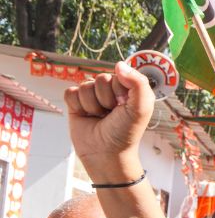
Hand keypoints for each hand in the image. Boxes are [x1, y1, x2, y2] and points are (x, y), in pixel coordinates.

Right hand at [64, 61, 154, 176]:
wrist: (106, 153)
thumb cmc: (126, 132)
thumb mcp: (141, 108)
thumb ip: (138, 83)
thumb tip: (119, 64)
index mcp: (127, 87)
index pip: (119, 74)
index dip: (120, 92)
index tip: (124, 107)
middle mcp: (110, 89)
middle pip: (100, 79)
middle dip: (106, 99)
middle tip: (111, 114)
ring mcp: (92, 95)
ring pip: (85, 86)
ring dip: (92, 105)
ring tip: (99, 117)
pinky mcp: (75, 103)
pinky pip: (70, 92)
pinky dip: (77, 106)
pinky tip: (86, 116)